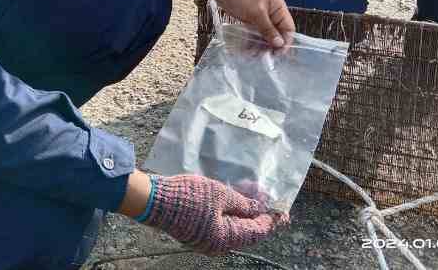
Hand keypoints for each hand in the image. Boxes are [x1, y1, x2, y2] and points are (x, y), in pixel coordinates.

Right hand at [135, 174, 288, 254]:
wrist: (154, 201)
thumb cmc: (189, 197)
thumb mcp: (221, 195)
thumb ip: (244, 203)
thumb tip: (261, 209)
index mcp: (226, 239)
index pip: (258, 231)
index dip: (271, 219)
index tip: (283, 209)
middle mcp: (218, 244)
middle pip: (246, 230)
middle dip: (258, 213)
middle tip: (267, 197)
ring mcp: (207, 239)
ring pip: (234, 226)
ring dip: (244, 210)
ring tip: (252, 193)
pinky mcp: (198, 231)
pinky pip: (221, 223)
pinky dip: (230, 211)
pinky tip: (234, 197)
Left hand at [216, 0, 294, 49]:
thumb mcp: (257, 13)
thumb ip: (268, 29)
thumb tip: (279, 44)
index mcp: (279, 8)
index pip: (288, 28)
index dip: (286, 41)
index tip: (278, 54)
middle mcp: (272, 13)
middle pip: (277, 34)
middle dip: (272, 45)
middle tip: (265, 56)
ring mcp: (261, 17)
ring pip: (266, 36)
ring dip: (261, 45)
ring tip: (253, 54)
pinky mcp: (251, 20)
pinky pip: (255, 34)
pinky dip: (253, 41)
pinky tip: (248, 49)